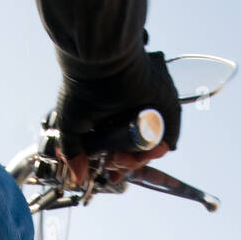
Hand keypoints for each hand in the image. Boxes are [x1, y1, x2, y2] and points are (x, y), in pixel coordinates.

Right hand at [54, 48, 181, 186]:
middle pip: (136, 151)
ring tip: (124, 158)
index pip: (119, 149)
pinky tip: (146, 153)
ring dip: (139, 159)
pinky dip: (160, 148)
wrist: (99, 63)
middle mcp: (131, 116)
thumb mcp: (71, 125)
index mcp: (111, 119)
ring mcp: (150, 112)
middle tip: (114, 163)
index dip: (116, 165)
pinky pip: (169, 135)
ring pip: (151, 148)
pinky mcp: (166, 107)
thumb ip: (74, 152)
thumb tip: (79, 176)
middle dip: (126, 164)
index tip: (111, 175)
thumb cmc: (80, 88)